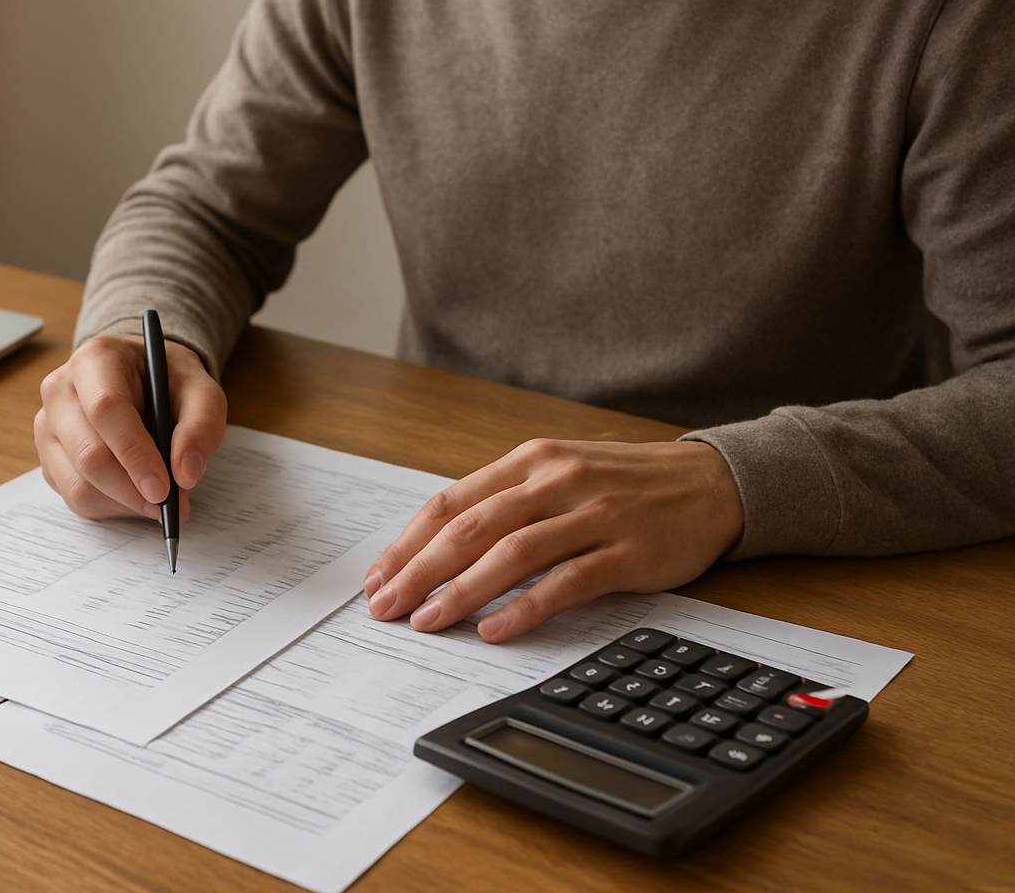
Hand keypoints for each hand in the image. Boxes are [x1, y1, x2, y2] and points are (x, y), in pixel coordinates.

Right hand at [35, 334, 226, 520]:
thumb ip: (201, 427)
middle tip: (170, 504)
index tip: (163, 487)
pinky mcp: (48, 459)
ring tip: (157, 498)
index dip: (134, 453)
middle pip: (88, 453)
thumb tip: (185, 475)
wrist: (144, 382)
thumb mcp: (202, 392)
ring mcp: (49, 427)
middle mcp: (61, 391)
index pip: (106, 409)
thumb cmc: (169, 384)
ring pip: (80, 484)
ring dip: (125, 502)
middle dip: (133, 489)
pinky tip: (134, 493)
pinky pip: (75, 497)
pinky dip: (111, 506)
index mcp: (95, 360)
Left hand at [363, 439, 742, 641]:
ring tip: (428, 621)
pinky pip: (566, 581)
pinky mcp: (626, 551)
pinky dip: (526, 607)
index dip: (409, 543)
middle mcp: (555, 481)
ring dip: (462, 591)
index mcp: (530, 462)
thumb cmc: (625, 485)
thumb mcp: (560, 474)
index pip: (452, 502)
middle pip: (471, 528)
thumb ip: (506, 503)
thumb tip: (438, 545)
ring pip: (512, 553)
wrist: (712, 482)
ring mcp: (592, 515)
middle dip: (420, 571)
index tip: (378, 577)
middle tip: (386, 607)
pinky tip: (496, 630)